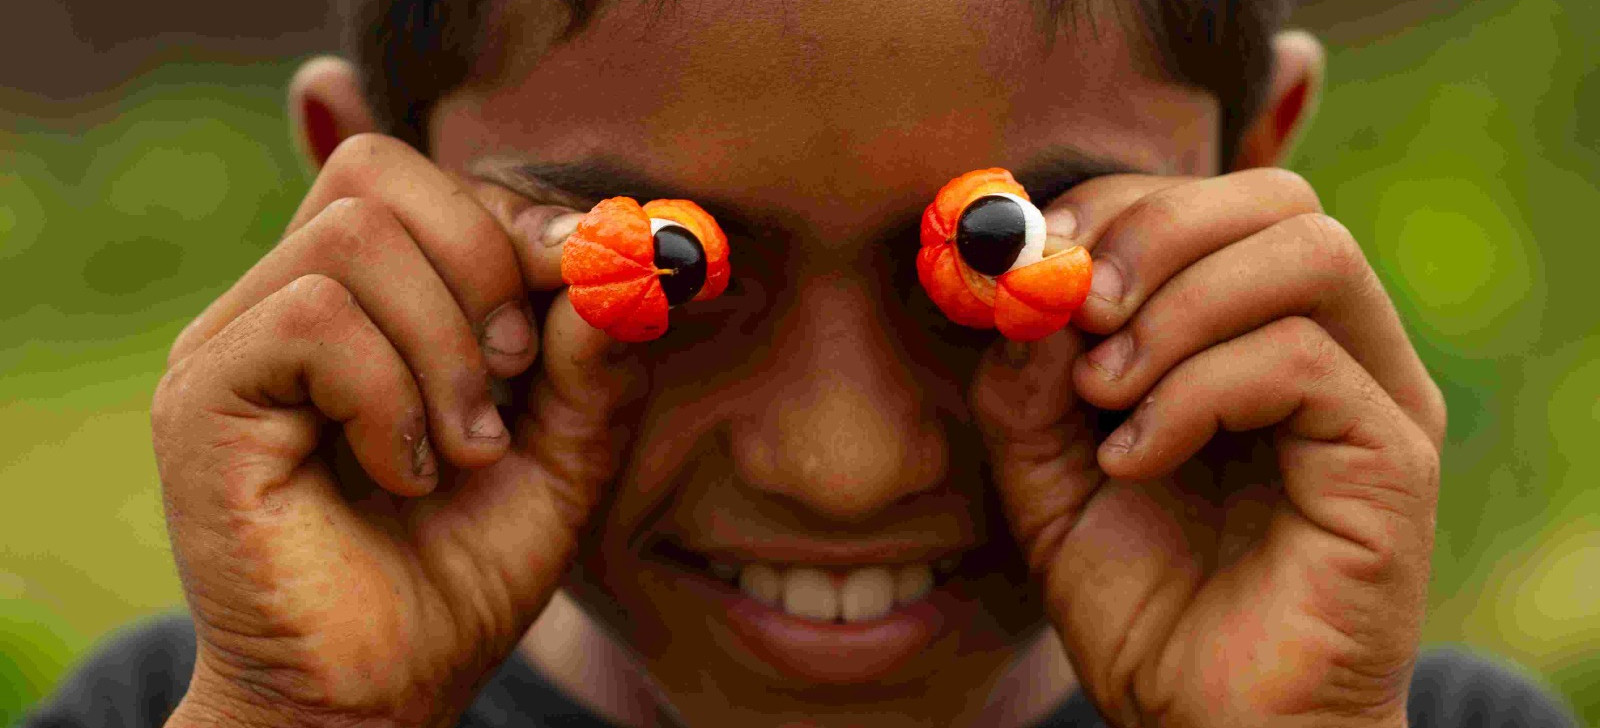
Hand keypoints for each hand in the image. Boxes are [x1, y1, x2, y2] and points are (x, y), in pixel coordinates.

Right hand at [151, 134, 637, 727]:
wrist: (378, 694)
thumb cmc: (462, 572)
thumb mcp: (566, 451)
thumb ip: (595, 353)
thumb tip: (622, 251)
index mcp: (366, 298)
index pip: (427, 179)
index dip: (517, 222)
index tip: (582, 290)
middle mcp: (288, 301)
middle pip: (380, 173)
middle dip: (484, 266)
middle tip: (511, 380)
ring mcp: (236, 343)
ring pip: (353, 240)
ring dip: (445, 350)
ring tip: (466, 448)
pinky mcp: (204, 397)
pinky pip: (314, 320)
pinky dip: (391, 398)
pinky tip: (409, 473)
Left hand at [971, 169, 1446, 727]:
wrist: (1208, 721)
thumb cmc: (1143, 599)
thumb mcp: (1046, 476)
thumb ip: (1027, 382)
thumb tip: (1025, 286)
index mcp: (1251, 332)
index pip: (1209, 202)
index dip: (1116, 206)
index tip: (1033, 261)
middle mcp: (1328, 345)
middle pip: (1275, 199)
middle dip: (1153, 232)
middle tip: (1077, 310)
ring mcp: (1369, 396)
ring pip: (1305, 254)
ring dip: (1177, 308)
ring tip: (1104, 393)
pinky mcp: (1390, 456)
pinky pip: (1299, 358)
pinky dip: (1195, 391)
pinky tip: (1134, 459)